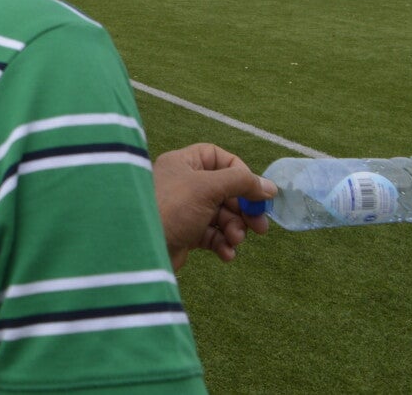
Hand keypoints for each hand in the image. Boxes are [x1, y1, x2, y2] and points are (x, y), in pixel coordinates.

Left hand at [152, 142, 274, 269]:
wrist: (141, 249)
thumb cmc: (171, 209)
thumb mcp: (207, 188)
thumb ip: (240, 182)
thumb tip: (270, 187)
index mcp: (183, 163)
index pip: (218, 158)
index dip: (239, 173)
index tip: (255, 192)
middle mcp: (183, 183)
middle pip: (224, 190)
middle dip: (243, 210)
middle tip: (260, 227)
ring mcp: (184, 209)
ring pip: (221, 215)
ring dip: (234, 229)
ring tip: (235, 240)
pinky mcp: (185, 233)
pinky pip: (212, 234)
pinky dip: (222, 243)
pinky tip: (226, 254)